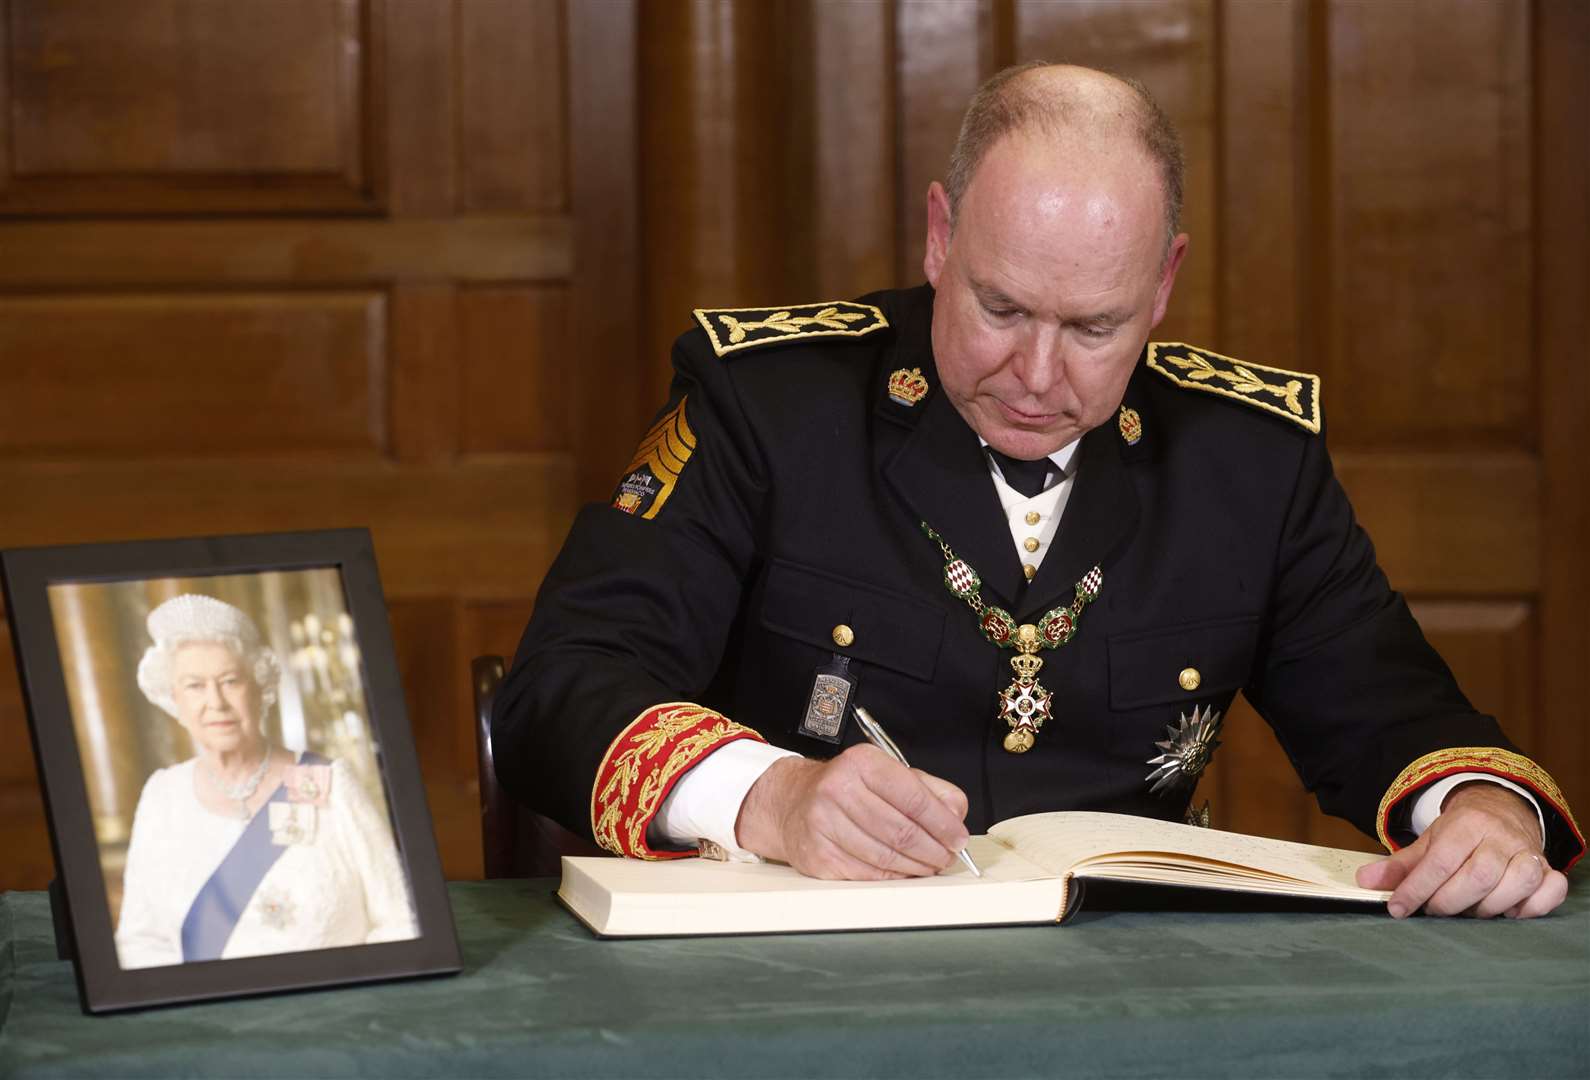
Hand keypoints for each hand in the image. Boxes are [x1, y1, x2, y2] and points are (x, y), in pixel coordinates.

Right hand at [733, 744, 969, 879]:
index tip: (958, 838)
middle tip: (947, 857)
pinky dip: (893, 878)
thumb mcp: (887, 773)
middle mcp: (838, 789)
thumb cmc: (847, 788)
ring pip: (886, 857)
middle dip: (934, 850)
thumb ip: (928, 789)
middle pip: (902, 832)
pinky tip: (903, 872)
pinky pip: (867, 874)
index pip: (913, 798)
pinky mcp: (818, 855)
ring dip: (917, 868)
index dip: (943, 823)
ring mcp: (824, 824)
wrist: (792, 802)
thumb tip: (955, 815)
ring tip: (929, 866)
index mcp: (862, 763)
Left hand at [1355, 782, 1566, 918]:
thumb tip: (1365, 882)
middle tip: (1433, 910)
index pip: (1440, 861)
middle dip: (1449, 902)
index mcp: (1467, 823)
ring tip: (1466, 910)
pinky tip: (1508, 912)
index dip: (1417, 889)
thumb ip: (1399, 864)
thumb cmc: (1461, 832)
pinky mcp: (1548, 867)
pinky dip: (1530, 908)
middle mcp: (1500, 835)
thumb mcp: (1428, 841)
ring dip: (1486, 908)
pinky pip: (1550, 891)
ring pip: (1514, 885)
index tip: (1398, 908)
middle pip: (1477, 877)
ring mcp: (1528, 851)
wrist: (1501, 809)